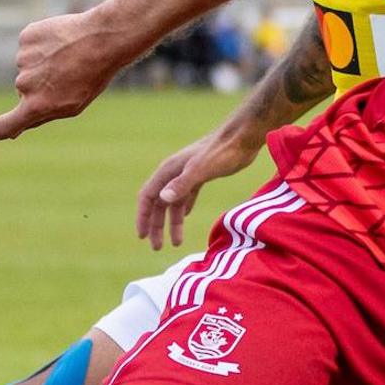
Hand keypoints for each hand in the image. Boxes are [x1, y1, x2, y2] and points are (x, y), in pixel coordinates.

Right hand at [0, 10, 125, 139]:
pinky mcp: (26, 37)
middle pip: (24, 90)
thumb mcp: (72, 106)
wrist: (103, 39)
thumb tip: (16, 130)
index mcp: (36, 106)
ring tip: (68, 56)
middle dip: (40, 85)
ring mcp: (23, 59)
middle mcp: (24, 84)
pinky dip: (42, 43)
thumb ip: (41, 116)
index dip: (0, 129)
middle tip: (67, 75)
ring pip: (28, 66)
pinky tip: (61, 41)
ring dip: (43, 63)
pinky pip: (29, 45)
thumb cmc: (92, 77)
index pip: (3, 126)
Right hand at [135, 128, 259, 249]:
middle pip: (159, 203)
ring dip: (172, 222)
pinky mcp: (201, 175)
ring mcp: (187, 174)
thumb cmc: (222, 152)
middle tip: (157, 247)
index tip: (142, 237)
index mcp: (169, 170)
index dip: (143, 217)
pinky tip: (184, 218)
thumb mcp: (201, 170)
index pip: (148, 196)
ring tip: (176, 243)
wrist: (243, 137)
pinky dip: (183, 208)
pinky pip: (186, 195)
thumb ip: (182, 184)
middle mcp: (174, 173)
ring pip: (174, 202)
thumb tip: (162, 199)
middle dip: (156, 226)